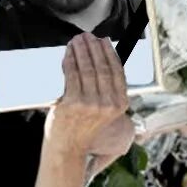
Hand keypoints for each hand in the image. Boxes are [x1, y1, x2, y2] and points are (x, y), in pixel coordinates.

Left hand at [45, 35, 132, 159]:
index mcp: (120, 104)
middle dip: (93, 47)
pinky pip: (71, 75)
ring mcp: (91, 103)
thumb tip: (99, 62)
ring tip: (76, 40)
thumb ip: (105, 92)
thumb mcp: (103, 112)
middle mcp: (108, 103)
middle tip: (87, 36)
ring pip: (87, 68)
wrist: (67, 150)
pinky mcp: (73, 102)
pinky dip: (69, 61)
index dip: (110, 53)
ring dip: (81, 50)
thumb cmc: (83, 130)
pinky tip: (68, 53)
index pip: (117, 71)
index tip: (103, 41)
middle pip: (102, 67)